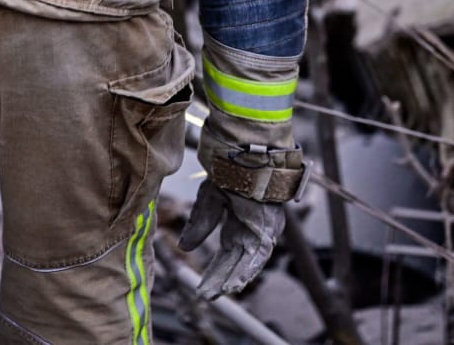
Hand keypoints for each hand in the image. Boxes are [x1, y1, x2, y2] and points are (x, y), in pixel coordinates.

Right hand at [177, 180, 284, 297]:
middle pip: (235, 263)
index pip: (225, 256)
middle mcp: (250, 232)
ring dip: (235, 278)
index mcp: (238, 226)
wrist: (244, 155)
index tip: (201, 289)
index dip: (213, 272)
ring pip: (248, 262)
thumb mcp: (208, 201)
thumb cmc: (231, 172)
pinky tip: (239, 282)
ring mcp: (261, 231)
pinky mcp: (269, 228)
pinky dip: (249, 268)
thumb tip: (184, 248)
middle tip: (207, 297)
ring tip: (222, 294)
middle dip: (221, 280)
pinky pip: (260, 254)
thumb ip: (199, 224)